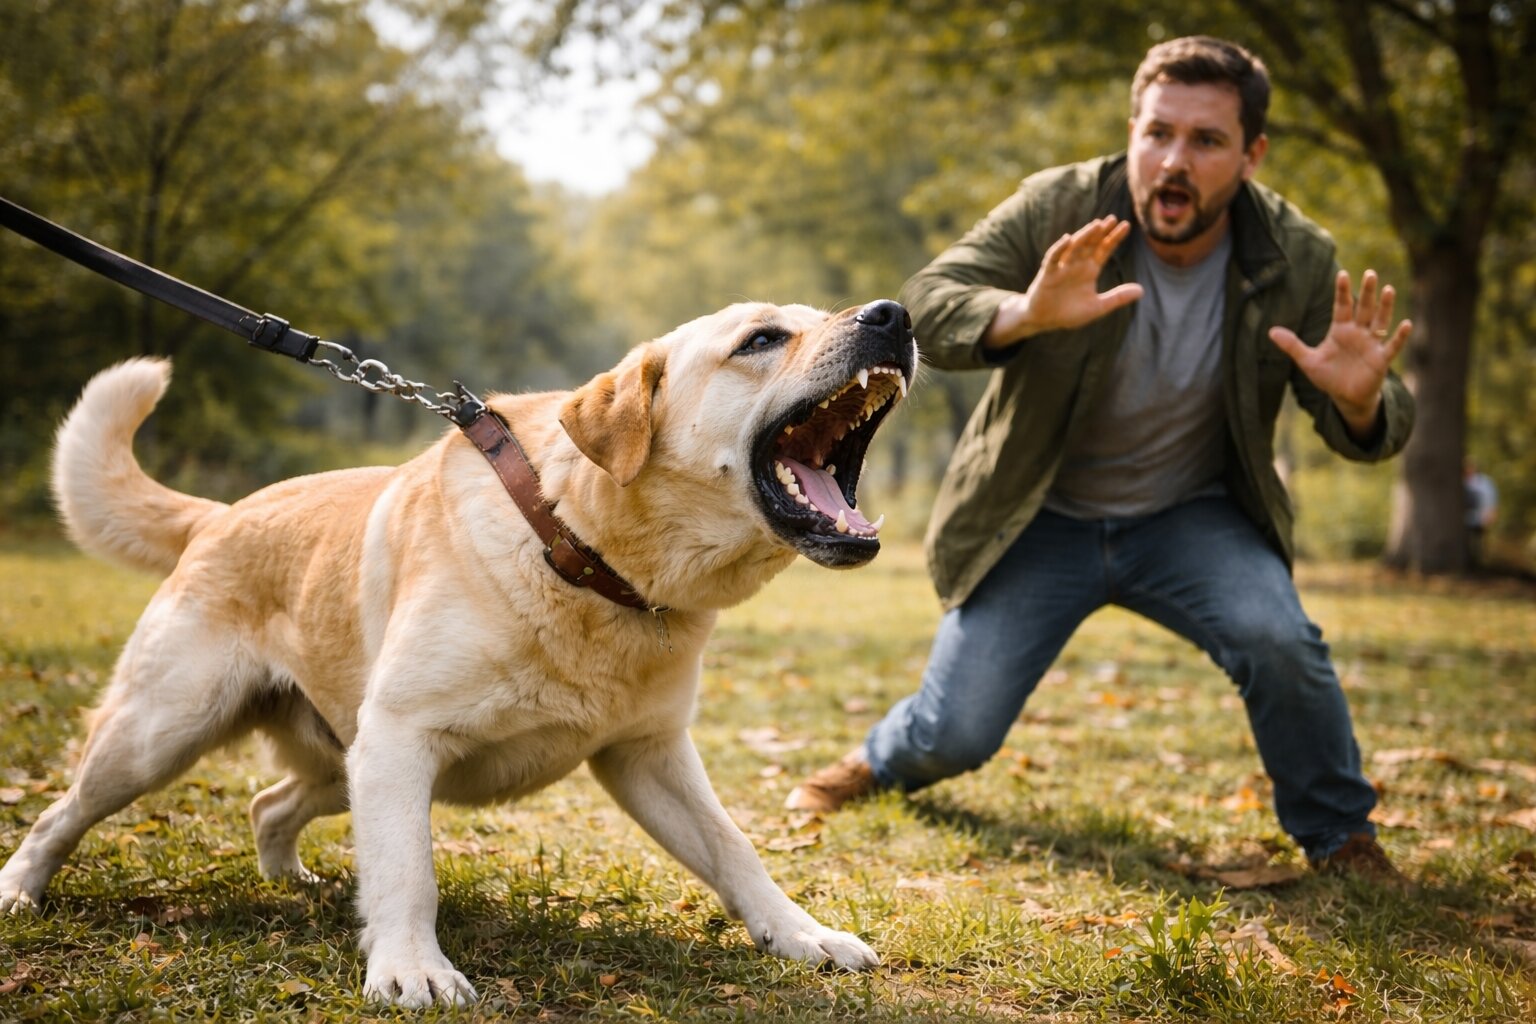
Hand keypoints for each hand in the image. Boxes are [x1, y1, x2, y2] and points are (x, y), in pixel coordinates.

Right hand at [985, 216, 1143, 348]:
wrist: (1044, 321)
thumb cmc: (1069, 313)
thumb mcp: (1097, 307)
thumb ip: (1118, 298)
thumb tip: (1142, 290)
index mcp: (1090, 270)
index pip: (1104, 250)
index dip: (1114, 238)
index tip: (1126, 225)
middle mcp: (1077, 265)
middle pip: (1090, 244)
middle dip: (1101, 232)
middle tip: (1113, 219)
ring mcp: (1062, 267)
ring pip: (1074, 247)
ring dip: (1084, 236)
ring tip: (1096, 226)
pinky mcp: (1048, 274)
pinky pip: (1053, 258)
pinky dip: (1059, 249)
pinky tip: (1067, 240)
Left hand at [1268, 269, 1410, 438]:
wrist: (1345, 397)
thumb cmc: (1328, 376)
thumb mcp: (1308, 361)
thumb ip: (1292, 345)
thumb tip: (1271, 332)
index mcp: (1340, 330)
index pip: (1342, 306)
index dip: (1342, 291)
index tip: (1342, 274)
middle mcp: (1358, 332)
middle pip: (1364, 308)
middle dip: (1367, 292)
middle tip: (1370, 273)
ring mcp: (1371, 344)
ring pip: (1380, 322)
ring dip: (1385, 307)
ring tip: (1388, 289)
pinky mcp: (1381, 359)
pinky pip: (1392, 345)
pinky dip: (1399, 336)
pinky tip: (1406, 324)